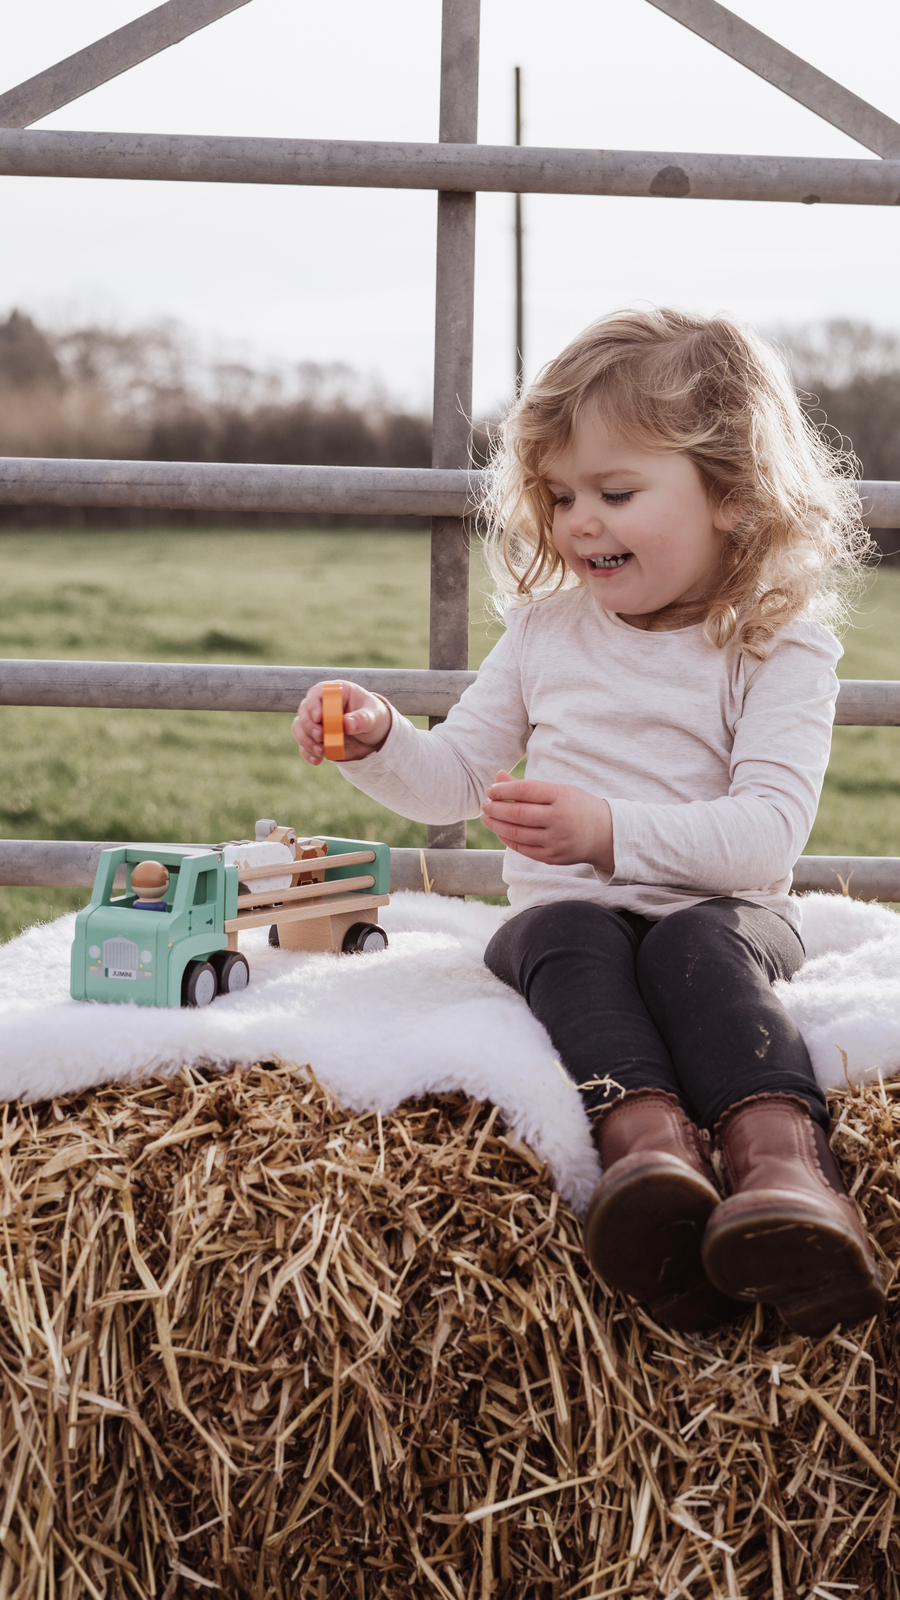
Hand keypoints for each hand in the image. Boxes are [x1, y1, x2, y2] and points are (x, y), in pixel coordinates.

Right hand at [292, 680, 391, 764]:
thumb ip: (361, 719)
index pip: (317, 693)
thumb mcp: (373, 716)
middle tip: (321, 737)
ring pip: (300, 727)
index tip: (319, 717)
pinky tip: (317, 760)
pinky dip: (308, 753)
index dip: (314, 704)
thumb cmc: (374, 717)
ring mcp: (316, 722)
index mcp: (335, 692)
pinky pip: (304, 745)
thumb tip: (346, 724)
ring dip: (307, 740)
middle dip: (309, 725)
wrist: (374, 736)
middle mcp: (321, 705)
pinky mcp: (315, 739)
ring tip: (321, 751)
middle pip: (304, 711)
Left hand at [480, 771, 613, 872]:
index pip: (525, 790)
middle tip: (485, 804)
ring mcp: (555, 840)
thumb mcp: (558, 790)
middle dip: (495, 808)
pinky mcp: (552, 857)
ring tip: (487, 816)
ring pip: (516, 833)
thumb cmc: (576, 807)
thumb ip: (528, 786)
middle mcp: (559, 819)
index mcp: (561, 797)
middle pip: (517, 813)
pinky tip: (500, 830)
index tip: (491, 790)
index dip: (503, 790)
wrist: (605, 834)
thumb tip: (498, 777)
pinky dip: (507, 839)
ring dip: (496, 824)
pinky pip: (522, 848)